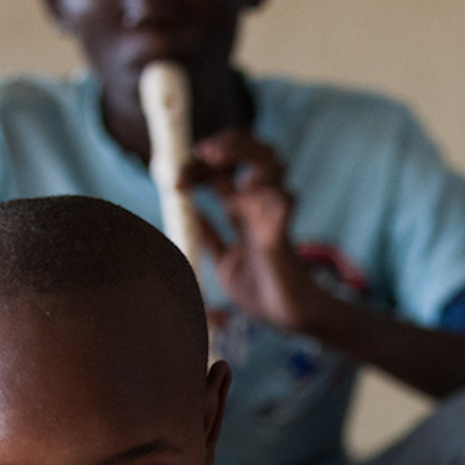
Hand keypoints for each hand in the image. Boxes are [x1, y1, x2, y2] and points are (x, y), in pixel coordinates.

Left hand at [181, 130, 334, 334]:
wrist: (288, 320)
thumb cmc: (261, 293)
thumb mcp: (224, 263)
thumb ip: (209, 238)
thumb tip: (187, 212)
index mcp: (243, 211)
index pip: (222, 172)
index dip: (198, 168)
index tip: (176, 183)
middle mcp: (260, 206)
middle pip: (252, 152)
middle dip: (229, 144)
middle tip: (205, 153)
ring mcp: (274, 216)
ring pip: (272, 164)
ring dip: (246, 154)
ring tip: (216, 159)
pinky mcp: (283, 236)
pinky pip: (284, 202)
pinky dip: (268, 193)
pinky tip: (245, 196)